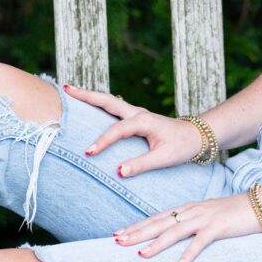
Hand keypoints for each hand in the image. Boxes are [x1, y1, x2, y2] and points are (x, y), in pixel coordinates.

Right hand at [63, 86, 202, 176]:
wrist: (195, 136)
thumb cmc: (181, 146)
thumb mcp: (164, 158)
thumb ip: (141, 164)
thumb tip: (119, 172)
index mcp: (144, 121)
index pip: (117, 130)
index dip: (102, 141)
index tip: (88, 152)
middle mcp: (138, 113)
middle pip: (108, 101)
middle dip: (87, 95)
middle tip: (66, 89)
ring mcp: (136, 113)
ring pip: (110, 101)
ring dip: (91, 96)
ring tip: (70, 91)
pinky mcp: (136, 117)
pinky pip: (114, 108)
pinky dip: (99, 103)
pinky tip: (89, 104)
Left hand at [113, 193, 261, 261]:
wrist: (259, 204)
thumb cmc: (232, 212)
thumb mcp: (206, 214)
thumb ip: (189, 221)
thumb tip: (172, 232)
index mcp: (187, 208)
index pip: (157, 218)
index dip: (137, 225)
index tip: (118, 233)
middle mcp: (192, 211)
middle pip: (160, 223)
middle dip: (138, 232)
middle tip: (118, 241)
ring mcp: (204, 218)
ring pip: (175, 232)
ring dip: (157, 243)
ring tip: (141, 254)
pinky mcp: (218, 227)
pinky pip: (200, 242)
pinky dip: (188, 254)